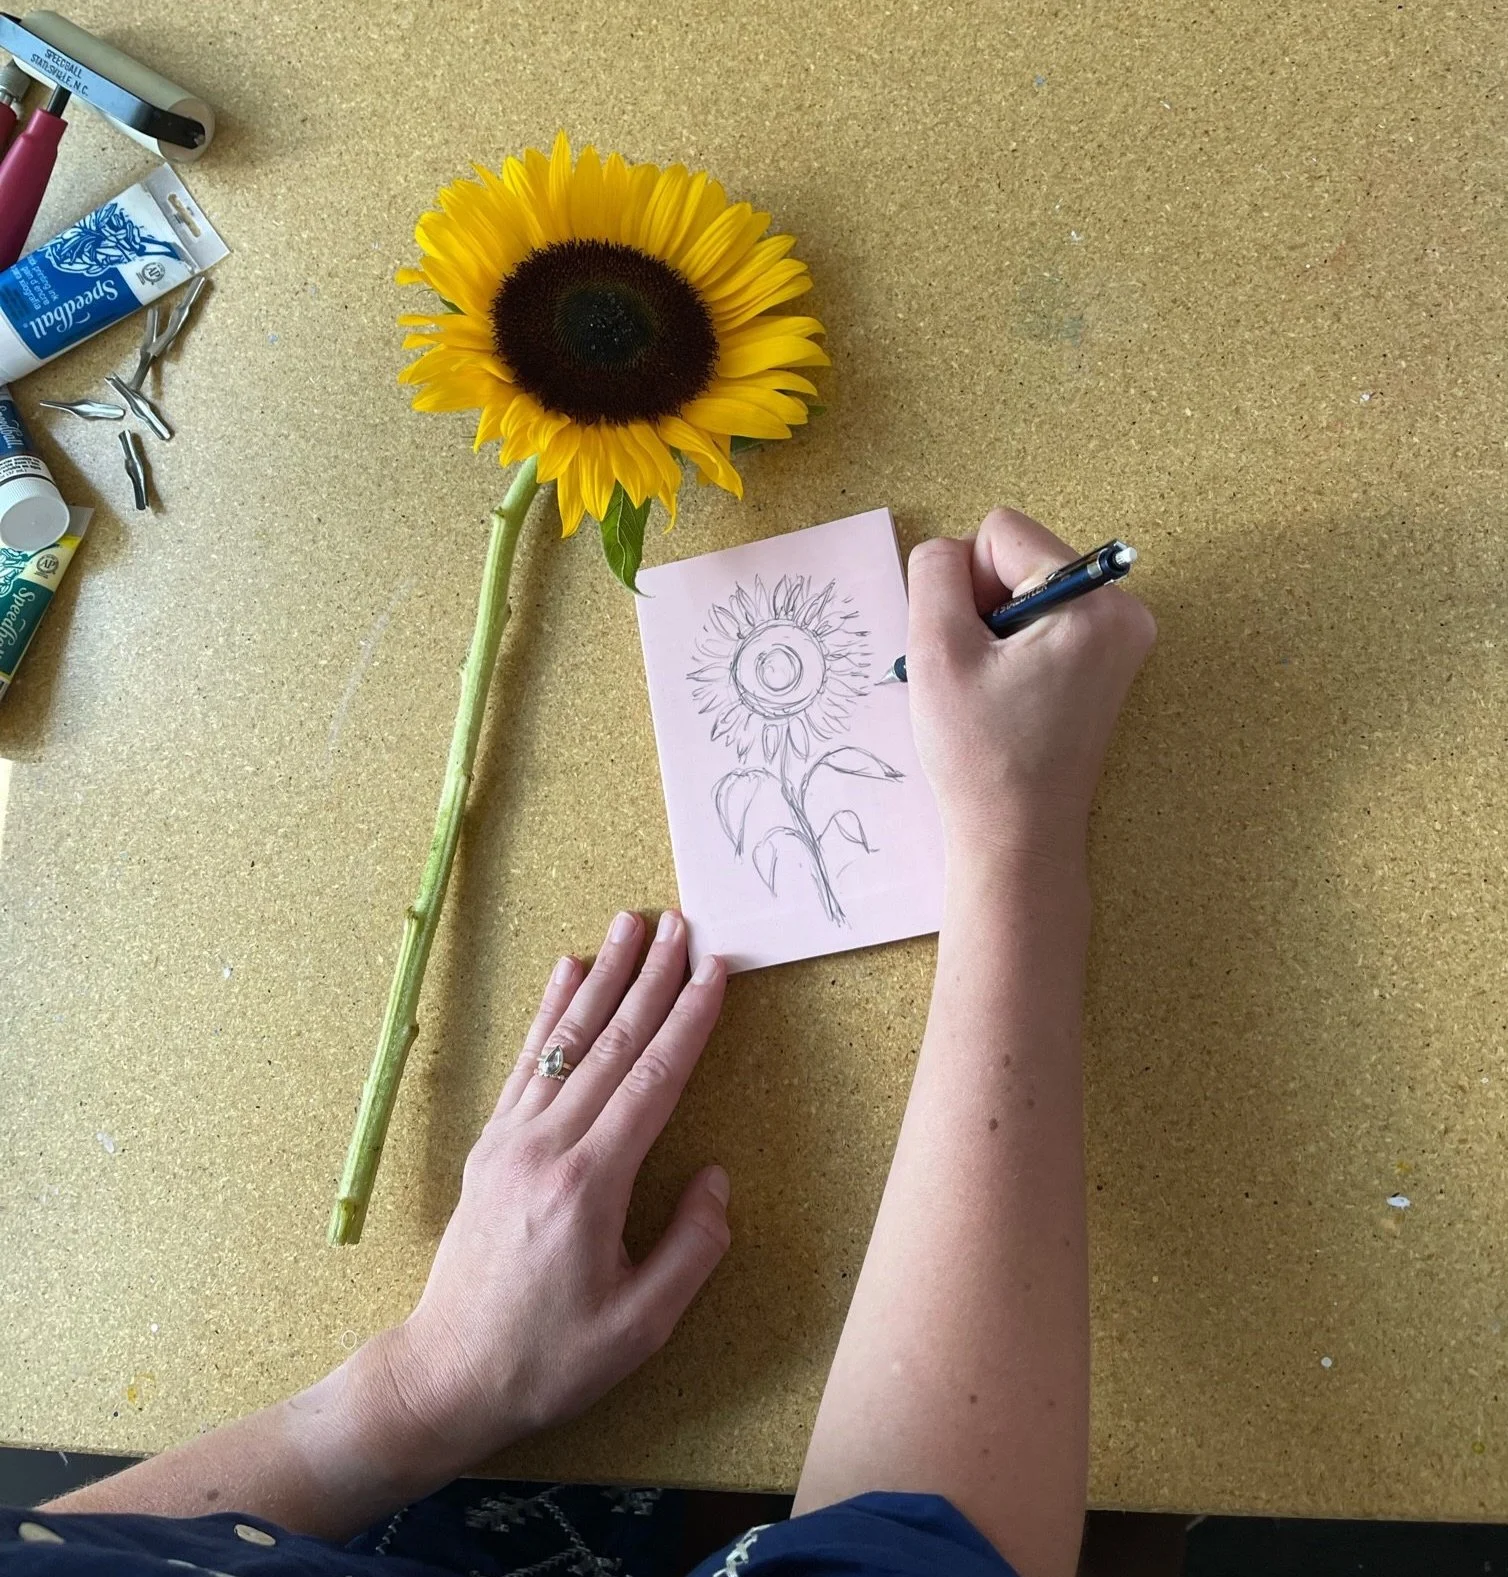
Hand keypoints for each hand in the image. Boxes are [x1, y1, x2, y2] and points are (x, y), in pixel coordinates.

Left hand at [361, 910, 729, 1482]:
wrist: (446, 1376)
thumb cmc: (548, 1360)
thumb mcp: (640, 1327)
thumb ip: (691, 1247)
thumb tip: (716, 1179)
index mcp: (588, 1186)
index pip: (653, 1081)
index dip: (689, 1021)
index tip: (716, 970)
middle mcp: (545, 1147)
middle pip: (612, 1043)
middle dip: (653, 977)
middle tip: (682, 923)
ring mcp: (511, 1140)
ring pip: (567, 1041)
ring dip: (604, 977)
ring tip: (629, 925)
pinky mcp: (491, 1145)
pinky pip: (527, 1063)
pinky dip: (550, 1012)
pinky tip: (566, 974)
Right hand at [906, 509, 1155, 866]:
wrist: (1018, 836)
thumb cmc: (979, 754)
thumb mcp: (936, 650)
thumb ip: (934, 573)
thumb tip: (947, 550)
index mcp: (1093, 602)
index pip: (1000, 532)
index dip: (962, 584)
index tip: (969, 648)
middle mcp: (1122, 610)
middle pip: (1018, 557)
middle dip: (981, 606)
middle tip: (978, 674)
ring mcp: (1121, 638)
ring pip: (1025, 589)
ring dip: (992, 629)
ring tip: (992, 689)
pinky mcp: (1107, 662)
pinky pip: (1042, 619)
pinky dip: (1013, 647)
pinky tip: (1007, 694)